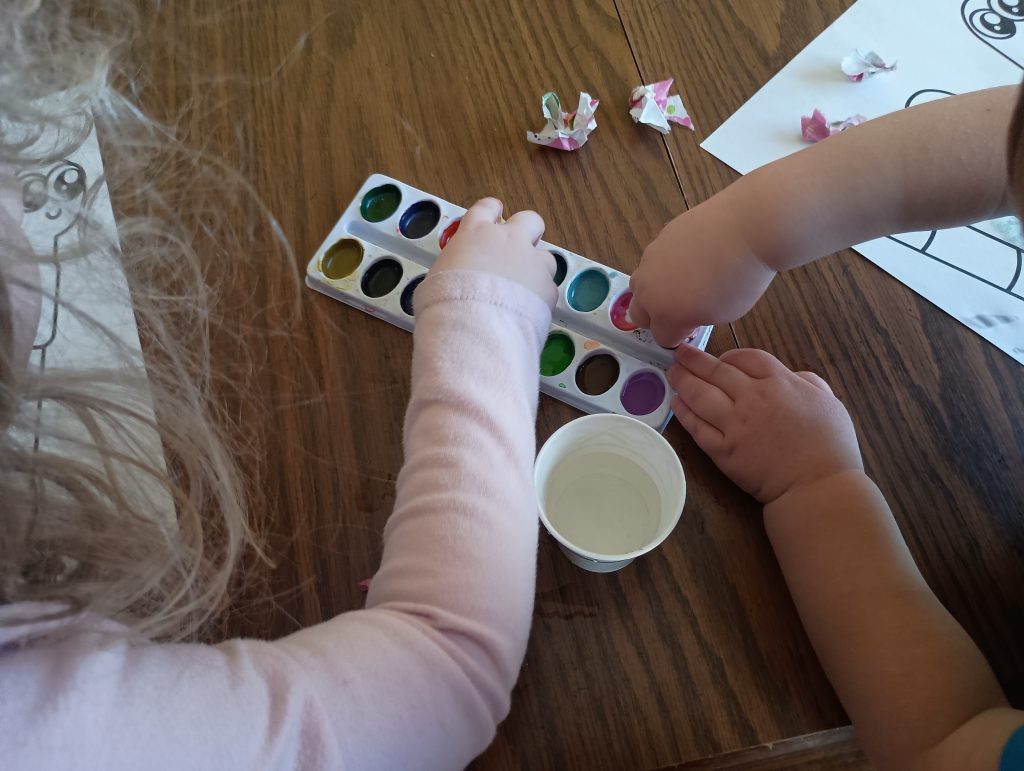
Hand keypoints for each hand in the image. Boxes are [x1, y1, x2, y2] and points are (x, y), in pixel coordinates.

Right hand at [432, 197, 557, 307]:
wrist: (474, 325)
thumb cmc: (446, 302)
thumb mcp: (436, 278)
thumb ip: (451, 270)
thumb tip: (450, 279)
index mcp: (476, 233)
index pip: (486, 208)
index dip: (492, 210)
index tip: (494, 214)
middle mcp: (508, 240)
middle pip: (529, 219)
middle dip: (527, 232)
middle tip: (519, 249)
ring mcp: (531, 261)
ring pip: (545, 256)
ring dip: (537, 268)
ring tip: (524, 290)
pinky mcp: (547, 287)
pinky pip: (548, 288)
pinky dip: (540, 298)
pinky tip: (528, 311)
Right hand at [628, 196, 776, 346]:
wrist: (746, 227)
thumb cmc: (740, 278)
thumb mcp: (723, 314)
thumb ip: (696, 319)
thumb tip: (688, 313)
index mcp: (665, 314)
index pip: (661, 338)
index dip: (678, 337)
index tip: (692, 329)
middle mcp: (649, 288)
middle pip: (638, 314)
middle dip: (656, 317)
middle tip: (681, 310)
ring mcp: (650, 259)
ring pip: (641, 283)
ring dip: (656, 289)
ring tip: (685, 281)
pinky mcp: (659, 236)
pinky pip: (656, 258)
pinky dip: (668, 263)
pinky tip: (695, 256)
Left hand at [669, 346, 862, 504]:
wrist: (818, 486)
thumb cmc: (830, 447)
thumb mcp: (829, 402)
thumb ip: (808, 382)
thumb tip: (791, 376)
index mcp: (780, 383)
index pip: (746, 358)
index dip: (730, 355)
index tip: (721, 359)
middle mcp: (753, 398)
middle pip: (717, 371)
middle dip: (695, 361)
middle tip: (679, 354)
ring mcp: (734, 424)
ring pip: (700, 395)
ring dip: (683, 381)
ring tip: (673, 373)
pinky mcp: (723, 450)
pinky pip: (697, 427)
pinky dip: (684, 413)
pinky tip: (676, 403)